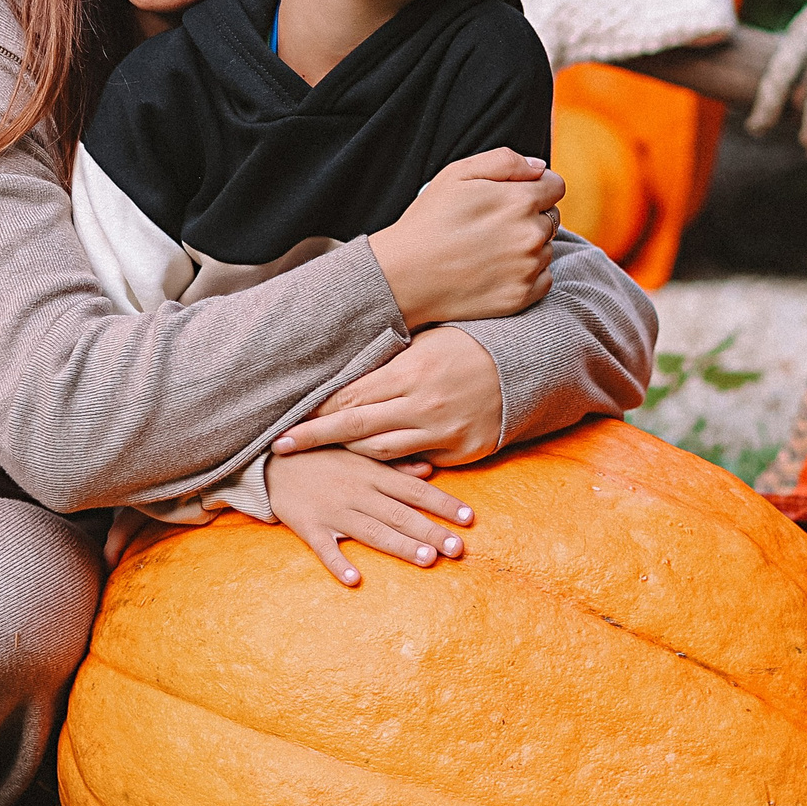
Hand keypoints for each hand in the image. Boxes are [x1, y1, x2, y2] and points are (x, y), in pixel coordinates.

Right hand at [266, 447, 475, 586]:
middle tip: (458, 548)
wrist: (270, 458)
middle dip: (431, 531)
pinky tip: (354, 580)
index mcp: (372, 473)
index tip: (469, 518)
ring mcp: (333, 510)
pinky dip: (338, 563)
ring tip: (427, 559)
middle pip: (400, 514)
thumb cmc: (321, 455)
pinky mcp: (308, 526)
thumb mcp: (359, 451)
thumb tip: (430, 470)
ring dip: (399, 546)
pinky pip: (324, 548)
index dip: (443, 504)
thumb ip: (395, 464)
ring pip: (372, 531)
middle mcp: (358, 492)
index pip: (415, 490)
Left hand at [274, 326, 504, 466]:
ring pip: (381, 450)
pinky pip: (416, 462)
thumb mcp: (427, 340)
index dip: (316, 409)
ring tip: (323, 454)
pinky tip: (371, 465)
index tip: (287, 418)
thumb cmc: (469, 344)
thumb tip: (343, 370)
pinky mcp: (462, 450)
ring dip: (350, 452)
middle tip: (280, 446)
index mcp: (410, 370)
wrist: (526, 365)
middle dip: (313, 437)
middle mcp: (423, 403)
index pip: (350, 394)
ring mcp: (442, 430)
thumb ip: (388, 359)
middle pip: (355, 425)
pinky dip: (393, 461)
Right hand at [369, 148, 560, 327]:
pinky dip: (528, 273)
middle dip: (531, 215)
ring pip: (546, 247)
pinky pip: (543, 278)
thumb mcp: (457, 174)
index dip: (537, 187)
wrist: (404, 276)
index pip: (555, 186)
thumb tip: (539, 168)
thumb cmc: (428, 221)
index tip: (515, 196)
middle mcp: (531, 234)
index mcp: (519, 200)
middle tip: (494, 224)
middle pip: (552, 217)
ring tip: (490, 248)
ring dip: (529, 245)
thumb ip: (505, 161)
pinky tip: (497, 269)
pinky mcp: (522, 297)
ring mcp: (528, 268)